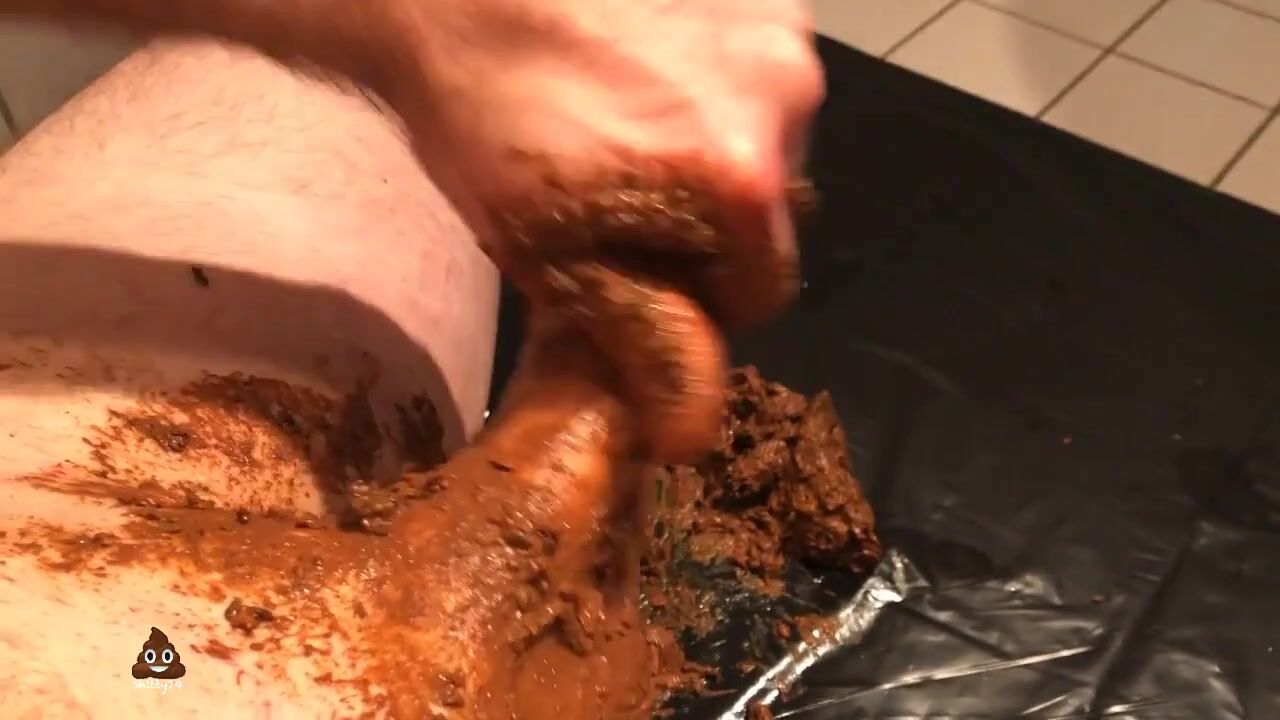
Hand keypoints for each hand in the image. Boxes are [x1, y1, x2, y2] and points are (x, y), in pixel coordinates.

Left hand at [369, 0, 823, 461]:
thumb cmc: (489, 122)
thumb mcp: (560, 262)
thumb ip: (647, 349)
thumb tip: (692, 436)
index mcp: (744, 179)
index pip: (762, 290)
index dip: (697, 296)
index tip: (637, 268)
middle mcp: (786, 93)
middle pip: (766, 208)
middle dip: (708, 216)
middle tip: (621, 195)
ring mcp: (776, 23)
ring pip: (764, 134)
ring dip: (710, 144)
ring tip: (623, 120)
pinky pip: (752, 65)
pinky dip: (708, 79)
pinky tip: (638, 66)